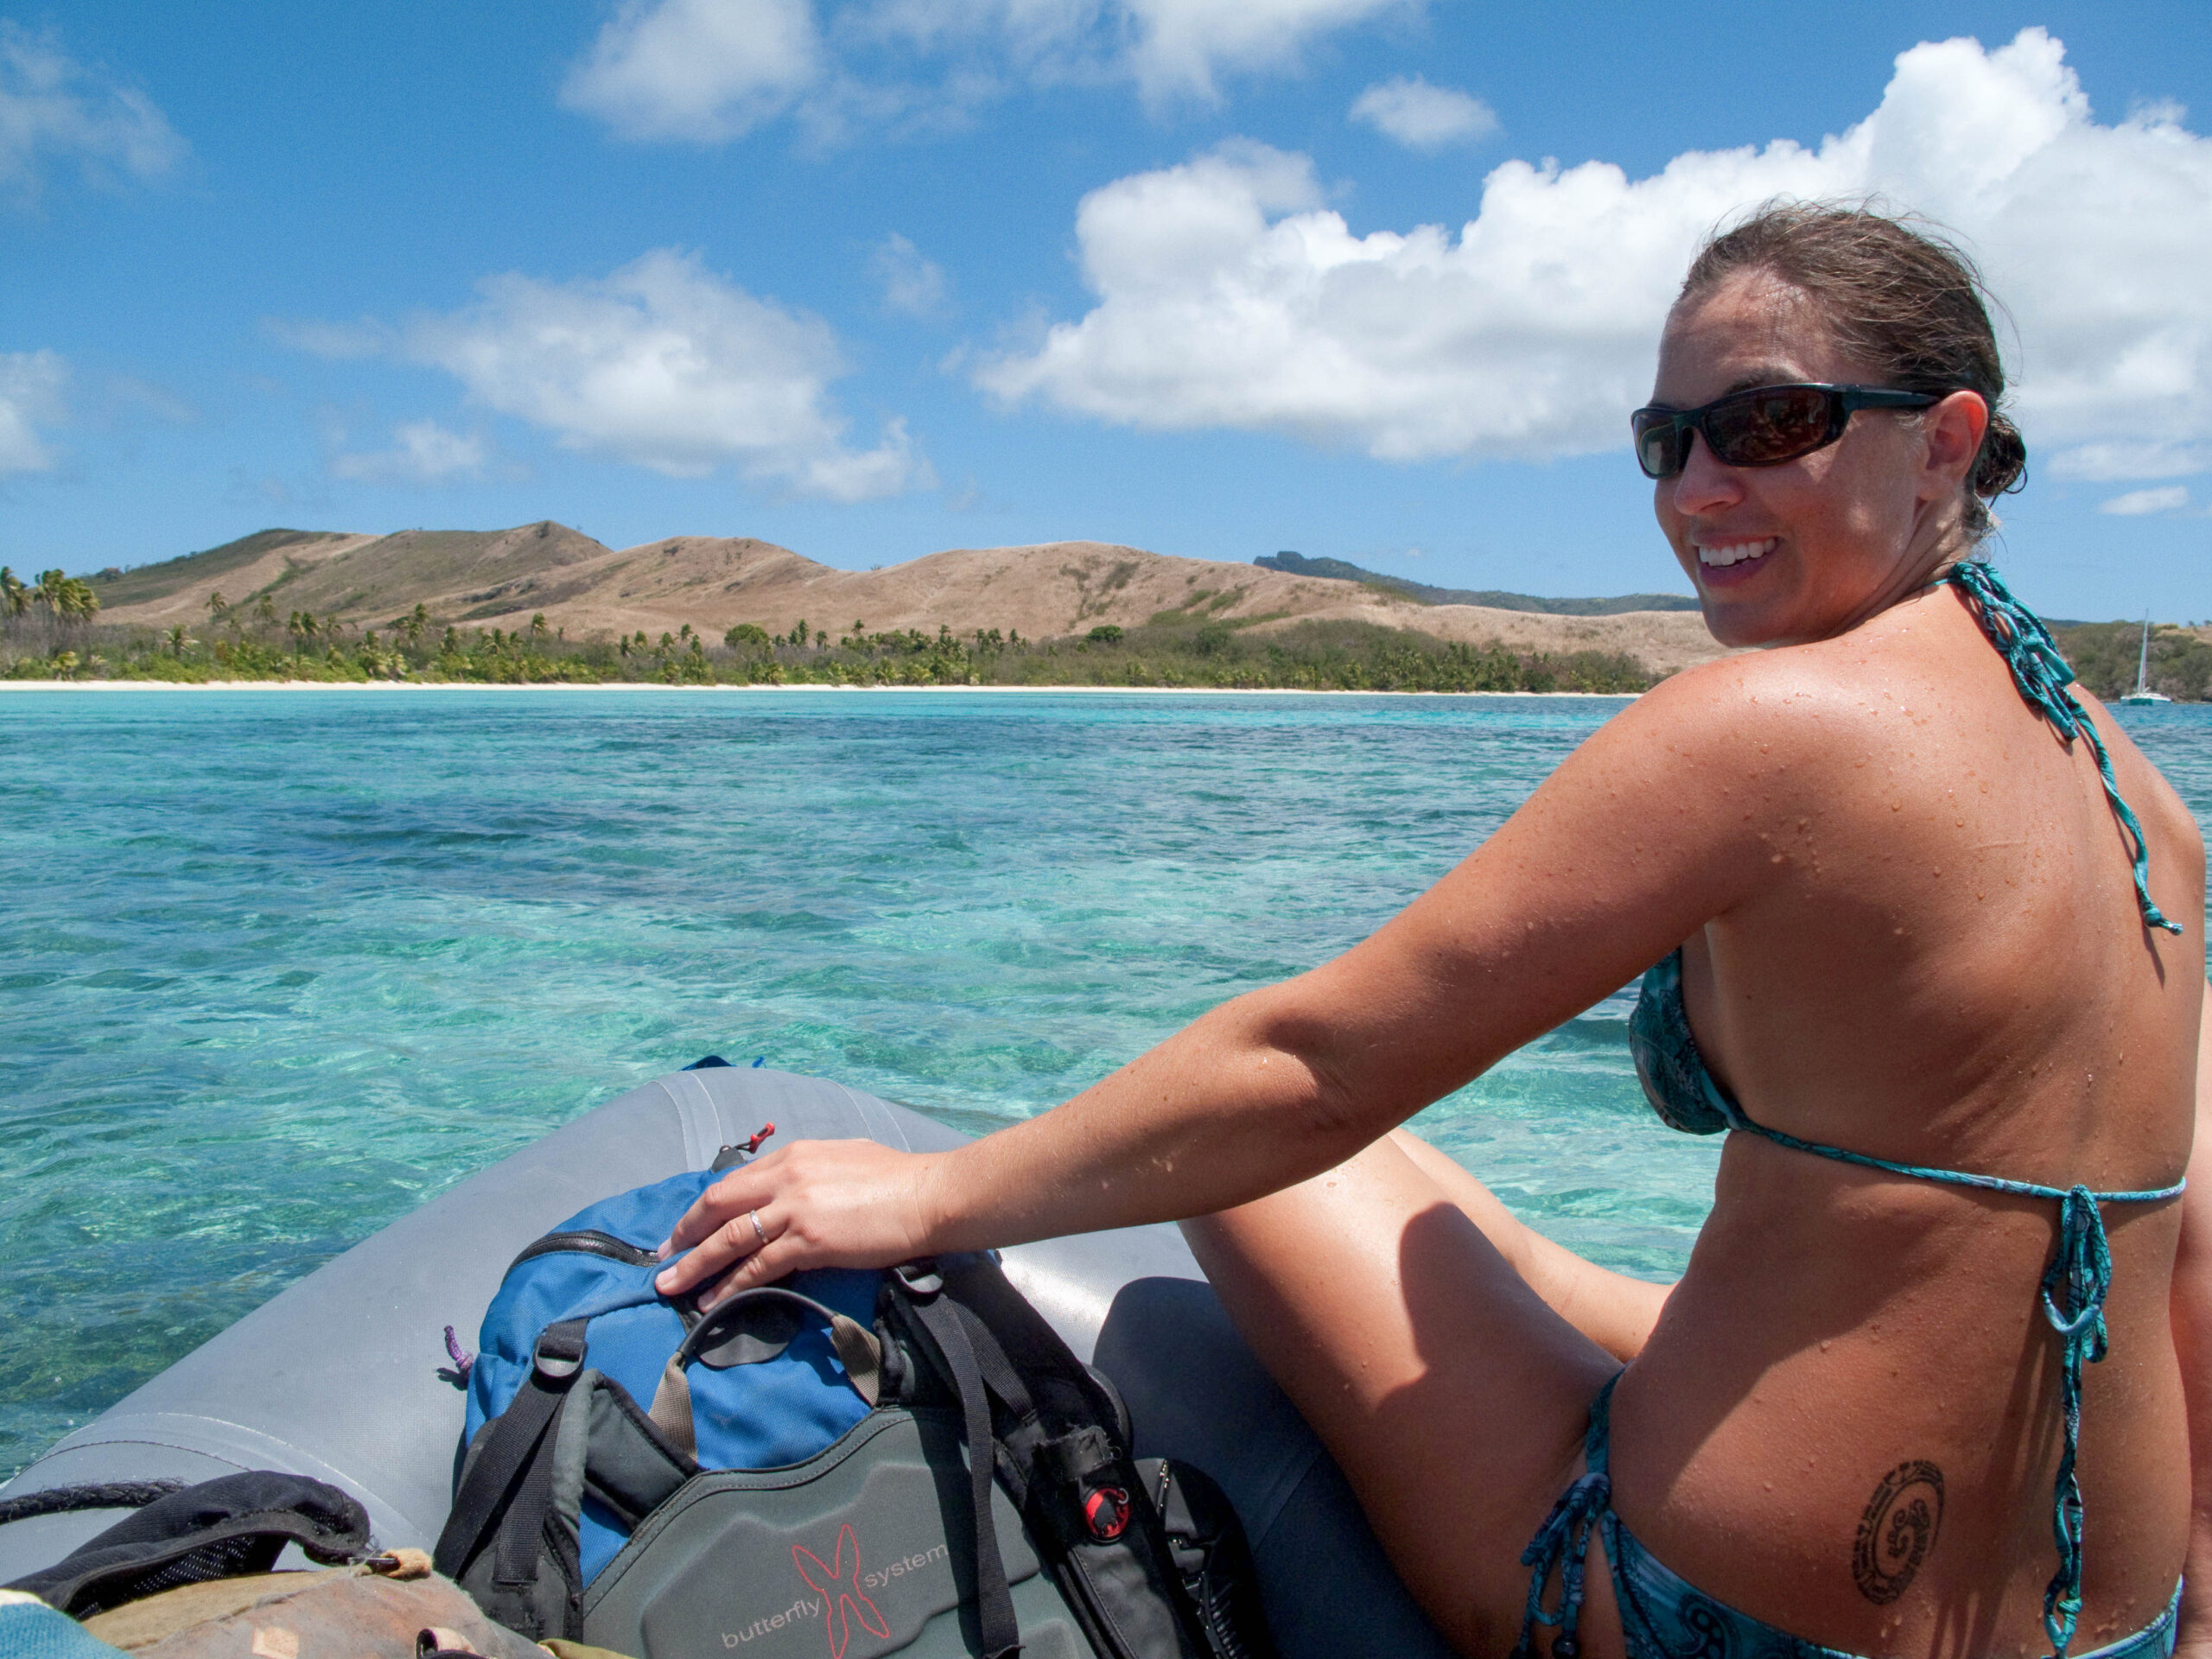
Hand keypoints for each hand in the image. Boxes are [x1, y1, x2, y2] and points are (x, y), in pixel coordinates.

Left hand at [654, 1139, 946, 1308]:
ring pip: (728, 1238)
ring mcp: (795, 1208)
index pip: (735, 1181)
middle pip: (718, 1205)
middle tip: (662, 1256)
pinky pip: (757, 1266)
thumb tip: (794, 1193)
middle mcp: (786, 1176)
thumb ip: (810, 1173)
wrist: (929, 1196)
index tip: (686, 1226)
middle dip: (684, 1233)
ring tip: (670, 1286)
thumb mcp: (844, 1159)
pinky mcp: (808, 1240)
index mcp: (794, 1156)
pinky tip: (711, 1300)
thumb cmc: (898, 1180)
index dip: (704, 1207)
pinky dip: (729, 1285)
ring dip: (694, 1264)